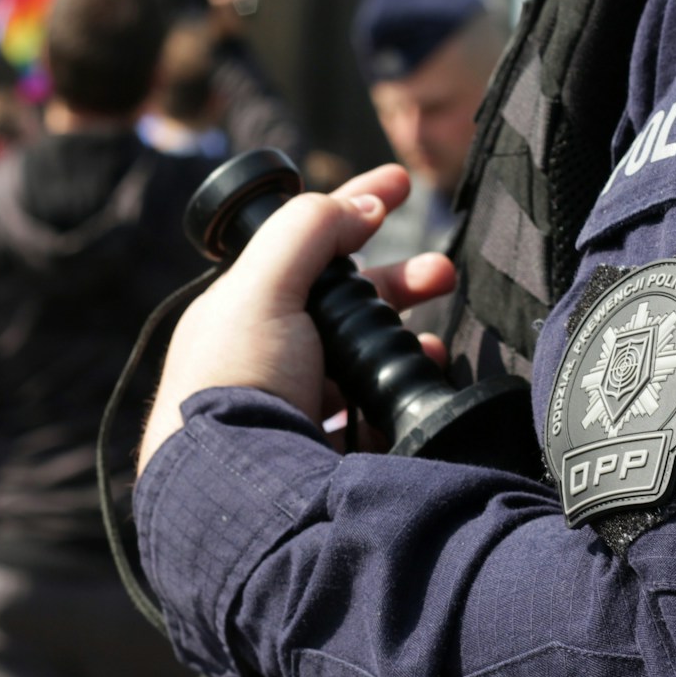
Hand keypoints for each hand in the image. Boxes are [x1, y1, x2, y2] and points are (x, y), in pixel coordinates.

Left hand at [139, 164, 455, 474]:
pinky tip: (422, 389)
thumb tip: (361, 205)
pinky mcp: (324, 452)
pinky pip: (377, 413)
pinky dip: (404, 394)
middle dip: (400, 281)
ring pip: (365, 357)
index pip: (306, 243)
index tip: (402, 184)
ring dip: (408, 341)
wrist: (232, 492)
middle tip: (443, 273)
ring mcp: (296, 406)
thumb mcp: (262, 286)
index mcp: (245, 309)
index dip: (355, 206)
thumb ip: (309, 229)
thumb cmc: (232, 382)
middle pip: (346, 303)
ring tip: (436, 348)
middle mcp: (268, 354)